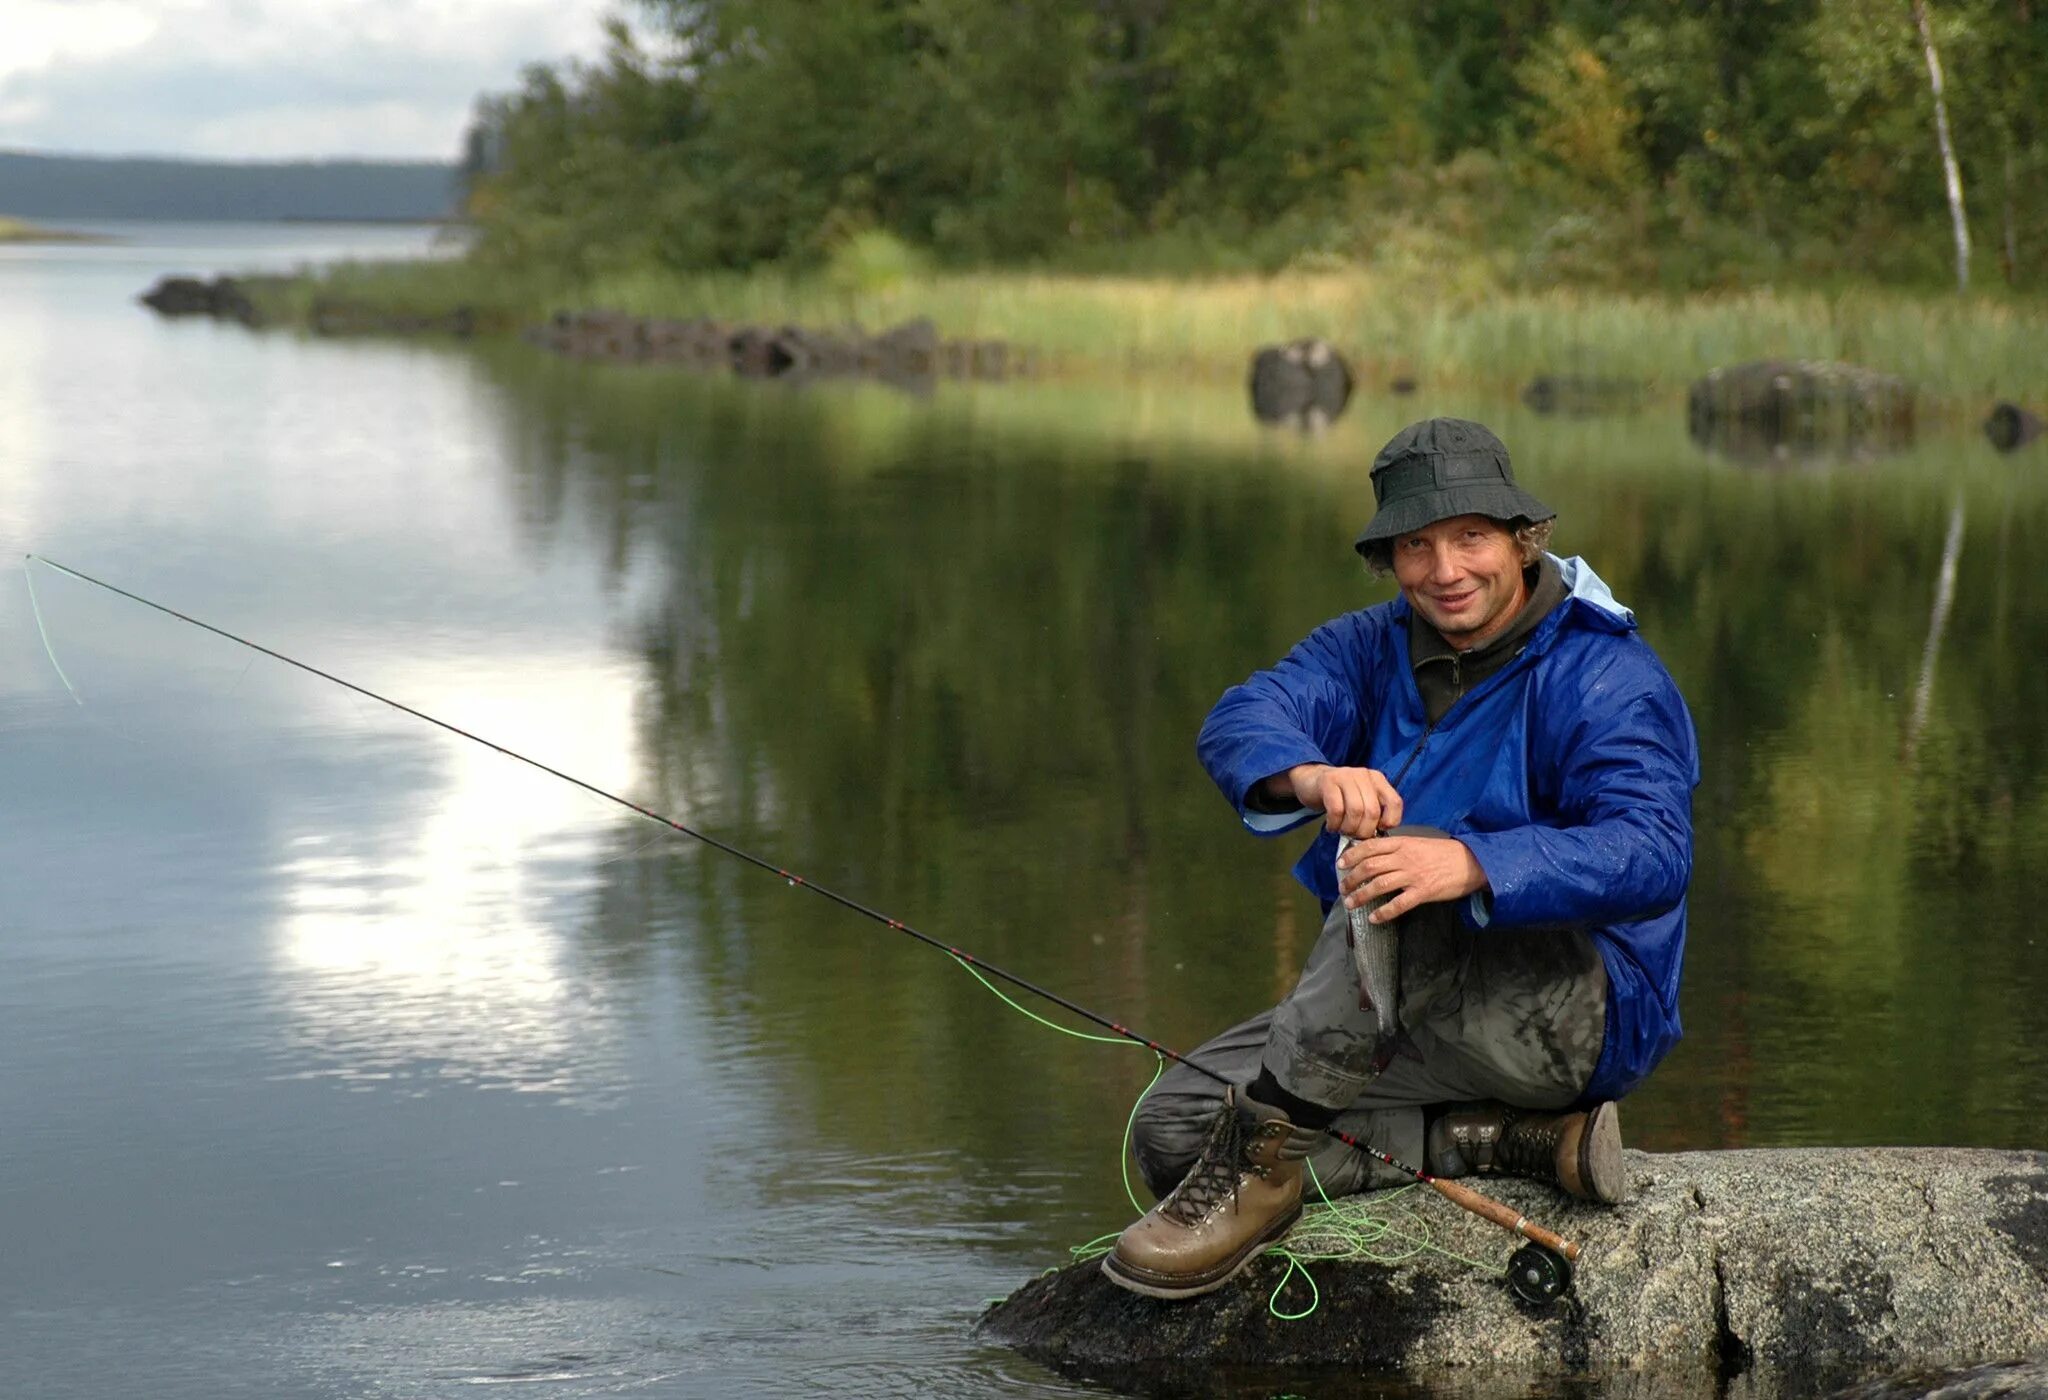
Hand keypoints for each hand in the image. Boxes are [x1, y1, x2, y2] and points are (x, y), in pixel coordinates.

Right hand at [1277, 763, 1403, 837]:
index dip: (1390, 821)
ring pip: (1355, 810)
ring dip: (1349, 828)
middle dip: (1364, 830)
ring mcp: (1345, 776)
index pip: (1395, 802)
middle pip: (1372, 810)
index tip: (1378, 830)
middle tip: (1355, 836)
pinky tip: (1331, 827)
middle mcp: (1364, 775)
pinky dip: (1335, 824)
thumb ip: (1373, 812)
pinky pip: (1336, 810)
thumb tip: (1380, 836)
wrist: (1311, 780)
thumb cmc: (1340, 796)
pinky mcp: (1328, 782)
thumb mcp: (1362, 798)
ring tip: (1343, 831)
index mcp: (1377, 779)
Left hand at [1337, 835, 1487, 922]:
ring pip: (1380, 885)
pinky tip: (1374, 918)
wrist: (1471, 862)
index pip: (1370, 847)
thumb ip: (1398, 848)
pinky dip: (1383, 912)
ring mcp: (1413, 876)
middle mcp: (1405, 858)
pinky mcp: (1423, 892)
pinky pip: (1399, 904)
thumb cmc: (1444, 853)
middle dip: (1352, 879)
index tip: (1341, 864)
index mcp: (1403, 844)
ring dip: (1361, 895)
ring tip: (1350, 903)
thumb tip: (1375, 854)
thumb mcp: (1418, 842)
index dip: (1352, 856)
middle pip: (1370, 867)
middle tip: (1342, 887)